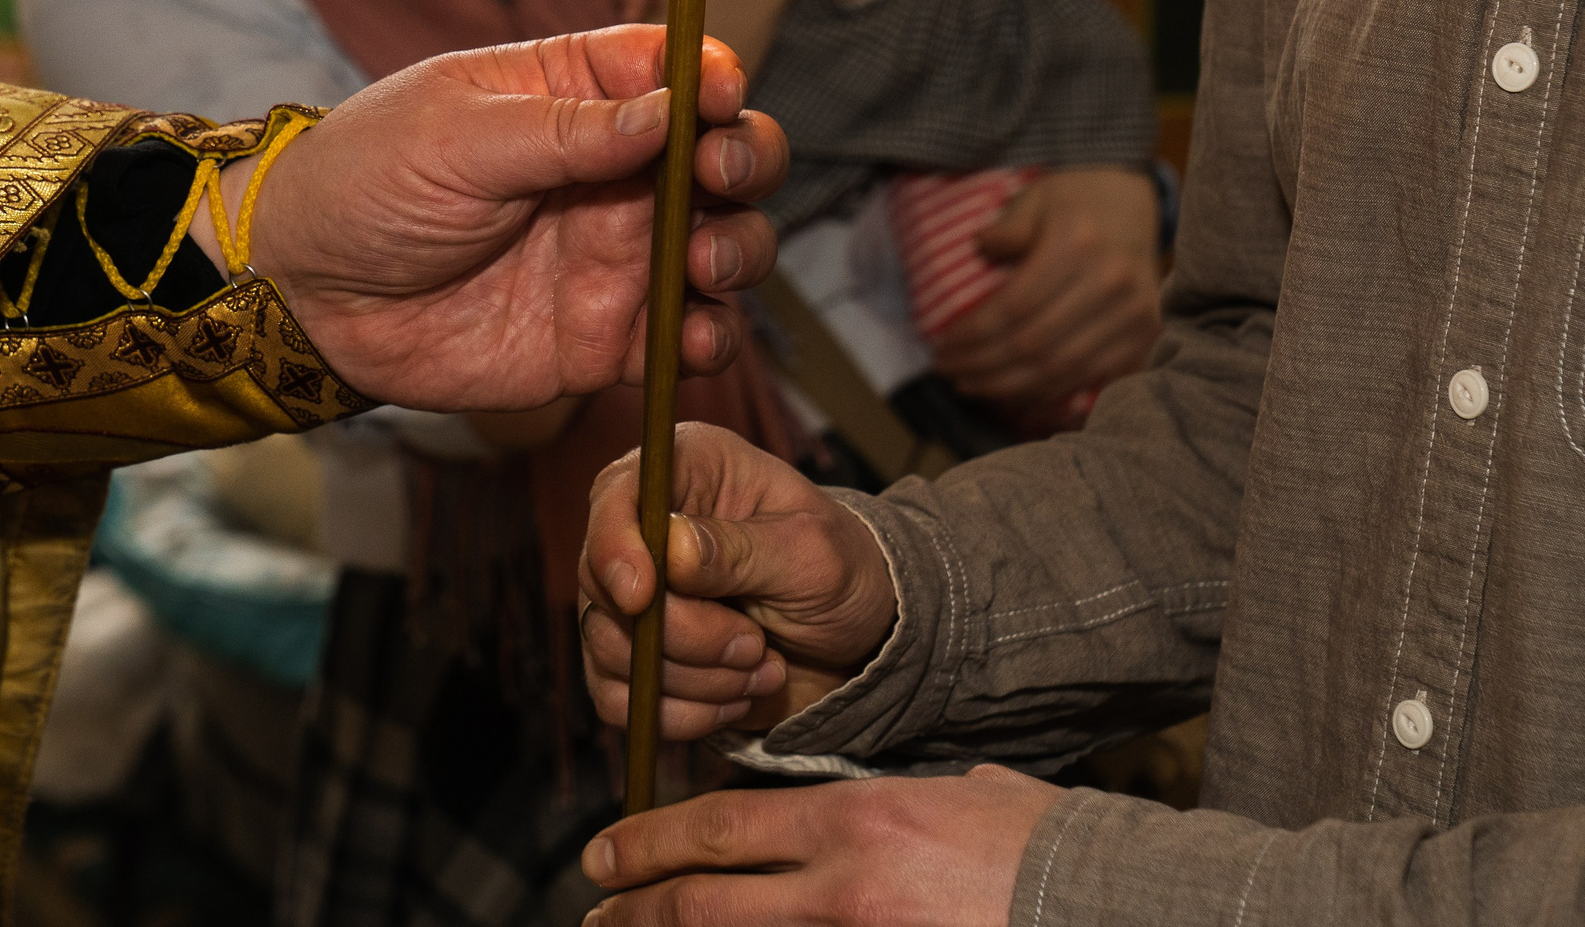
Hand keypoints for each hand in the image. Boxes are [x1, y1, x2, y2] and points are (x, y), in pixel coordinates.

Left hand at [234, 25, 787, 411]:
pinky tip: (694, 336)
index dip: (714, 76)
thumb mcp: (457, 136)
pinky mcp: (603, 335)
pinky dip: (708, 337)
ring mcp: (614, 254)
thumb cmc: (364, 182)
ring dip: (741, 248)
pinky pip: (681, 337)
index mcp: (577, 95)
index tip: (717, 96)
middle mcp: (613, 172)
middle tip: (722, 177)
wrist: (305, 292)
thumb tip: (669, 108)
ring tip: (705, 261)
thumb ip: (566, 130)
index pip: (677, 68)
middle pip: (724, 155)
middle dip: (747, 158)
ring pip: (724, 245)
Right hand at [579, 423, 893, 736]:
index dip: (614, 547)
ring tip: (761, 667)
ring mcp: (632, 598)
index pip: (614, 495)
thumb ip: (740, 549)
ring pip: (609, 649)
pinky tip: (734, 698)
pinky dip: (679, 714)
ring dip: (693, 679)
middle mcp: (644, 529)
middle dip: (683, 634)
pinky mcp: (634, 658)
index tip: (641, 597)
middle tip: (754, 644)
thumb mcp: (811, 551)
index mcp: (685, 472)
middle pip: (605, 585)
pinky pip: (617, 699)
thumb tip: (671, 550)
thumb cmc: (841, 571)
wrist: (858, 638)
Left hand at [580, 766, 1061, 925]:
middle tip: (596, 914)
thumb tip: (864, 807)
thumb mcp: (959, 794)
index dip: (649, 842)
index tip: (604, 855)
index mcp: (854, 818)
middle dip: (636, 908)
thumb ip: (895, 798)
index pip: (719, 825)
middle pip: (704, 897)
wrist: (1112, 902)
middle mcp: (841, 883)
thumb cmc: (1043, 845)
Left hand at [931, 166, 1160, 411]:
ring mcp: (1135, 316)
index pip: (1014, 308)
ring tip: (972, 386)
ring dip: (1009, 387)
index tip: (941, 347)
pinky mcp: (1145, 338)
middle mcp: (1112, 284)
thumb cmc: (1073, 202)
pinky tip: (1015, 394)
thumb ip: (1007, 225)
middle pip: (1034, 345)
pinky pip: (1092, 380)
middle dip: (983, 366)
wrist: (1132, 204)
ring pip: (1061, 371)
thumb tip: (980, 247)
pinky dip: (1049, 394)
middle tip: (949, 371)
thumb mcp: (1034, 198)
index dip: (973, 336)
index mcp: (1079, 246)